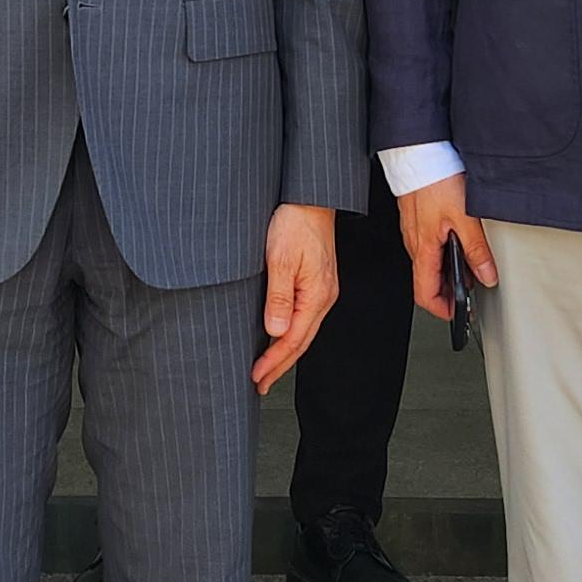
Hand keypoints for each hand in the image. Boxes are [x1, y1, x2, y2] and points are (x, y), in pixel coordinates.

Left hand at [254, 203, 339, 394]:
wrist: (310, 197)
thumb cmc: (295, 222)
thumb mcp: (280, 259)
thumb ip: (278, 297)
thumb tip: (276, 332)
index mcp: (316, 295)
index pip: (294, 340)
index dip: (274, 362)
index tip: (257, 377)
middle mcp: (324, 297)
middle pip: (301, 341)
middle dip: (280, 365)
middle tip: (260, 384)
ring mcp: (322, 290)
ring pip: (303, 331)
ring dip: (285, 352)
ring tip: (267, 369)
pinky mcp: (317, 282)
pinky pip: (304, 317)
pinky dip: (290, 334)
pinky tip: (280, 338)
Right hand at [398, 174, 496, 322]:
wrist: (420, 152)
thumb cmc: (436, 179)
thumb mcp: (465, 218)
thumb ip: (476, 250)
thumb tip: (487, 276)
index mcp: (423, 249)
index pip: (425, 294)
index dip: (442, 309)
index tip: (457, 312)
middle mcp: (414, 243)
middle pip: (426, 280)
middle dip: (447, 291)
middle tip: (469, 291)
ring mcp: (414, 230)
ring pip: (427, 262)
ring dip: (446, 271)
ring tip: (469, 266)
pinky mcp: (416, 217)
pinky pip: (427, 244)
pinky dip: (442, 251)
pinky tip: (458, 240)